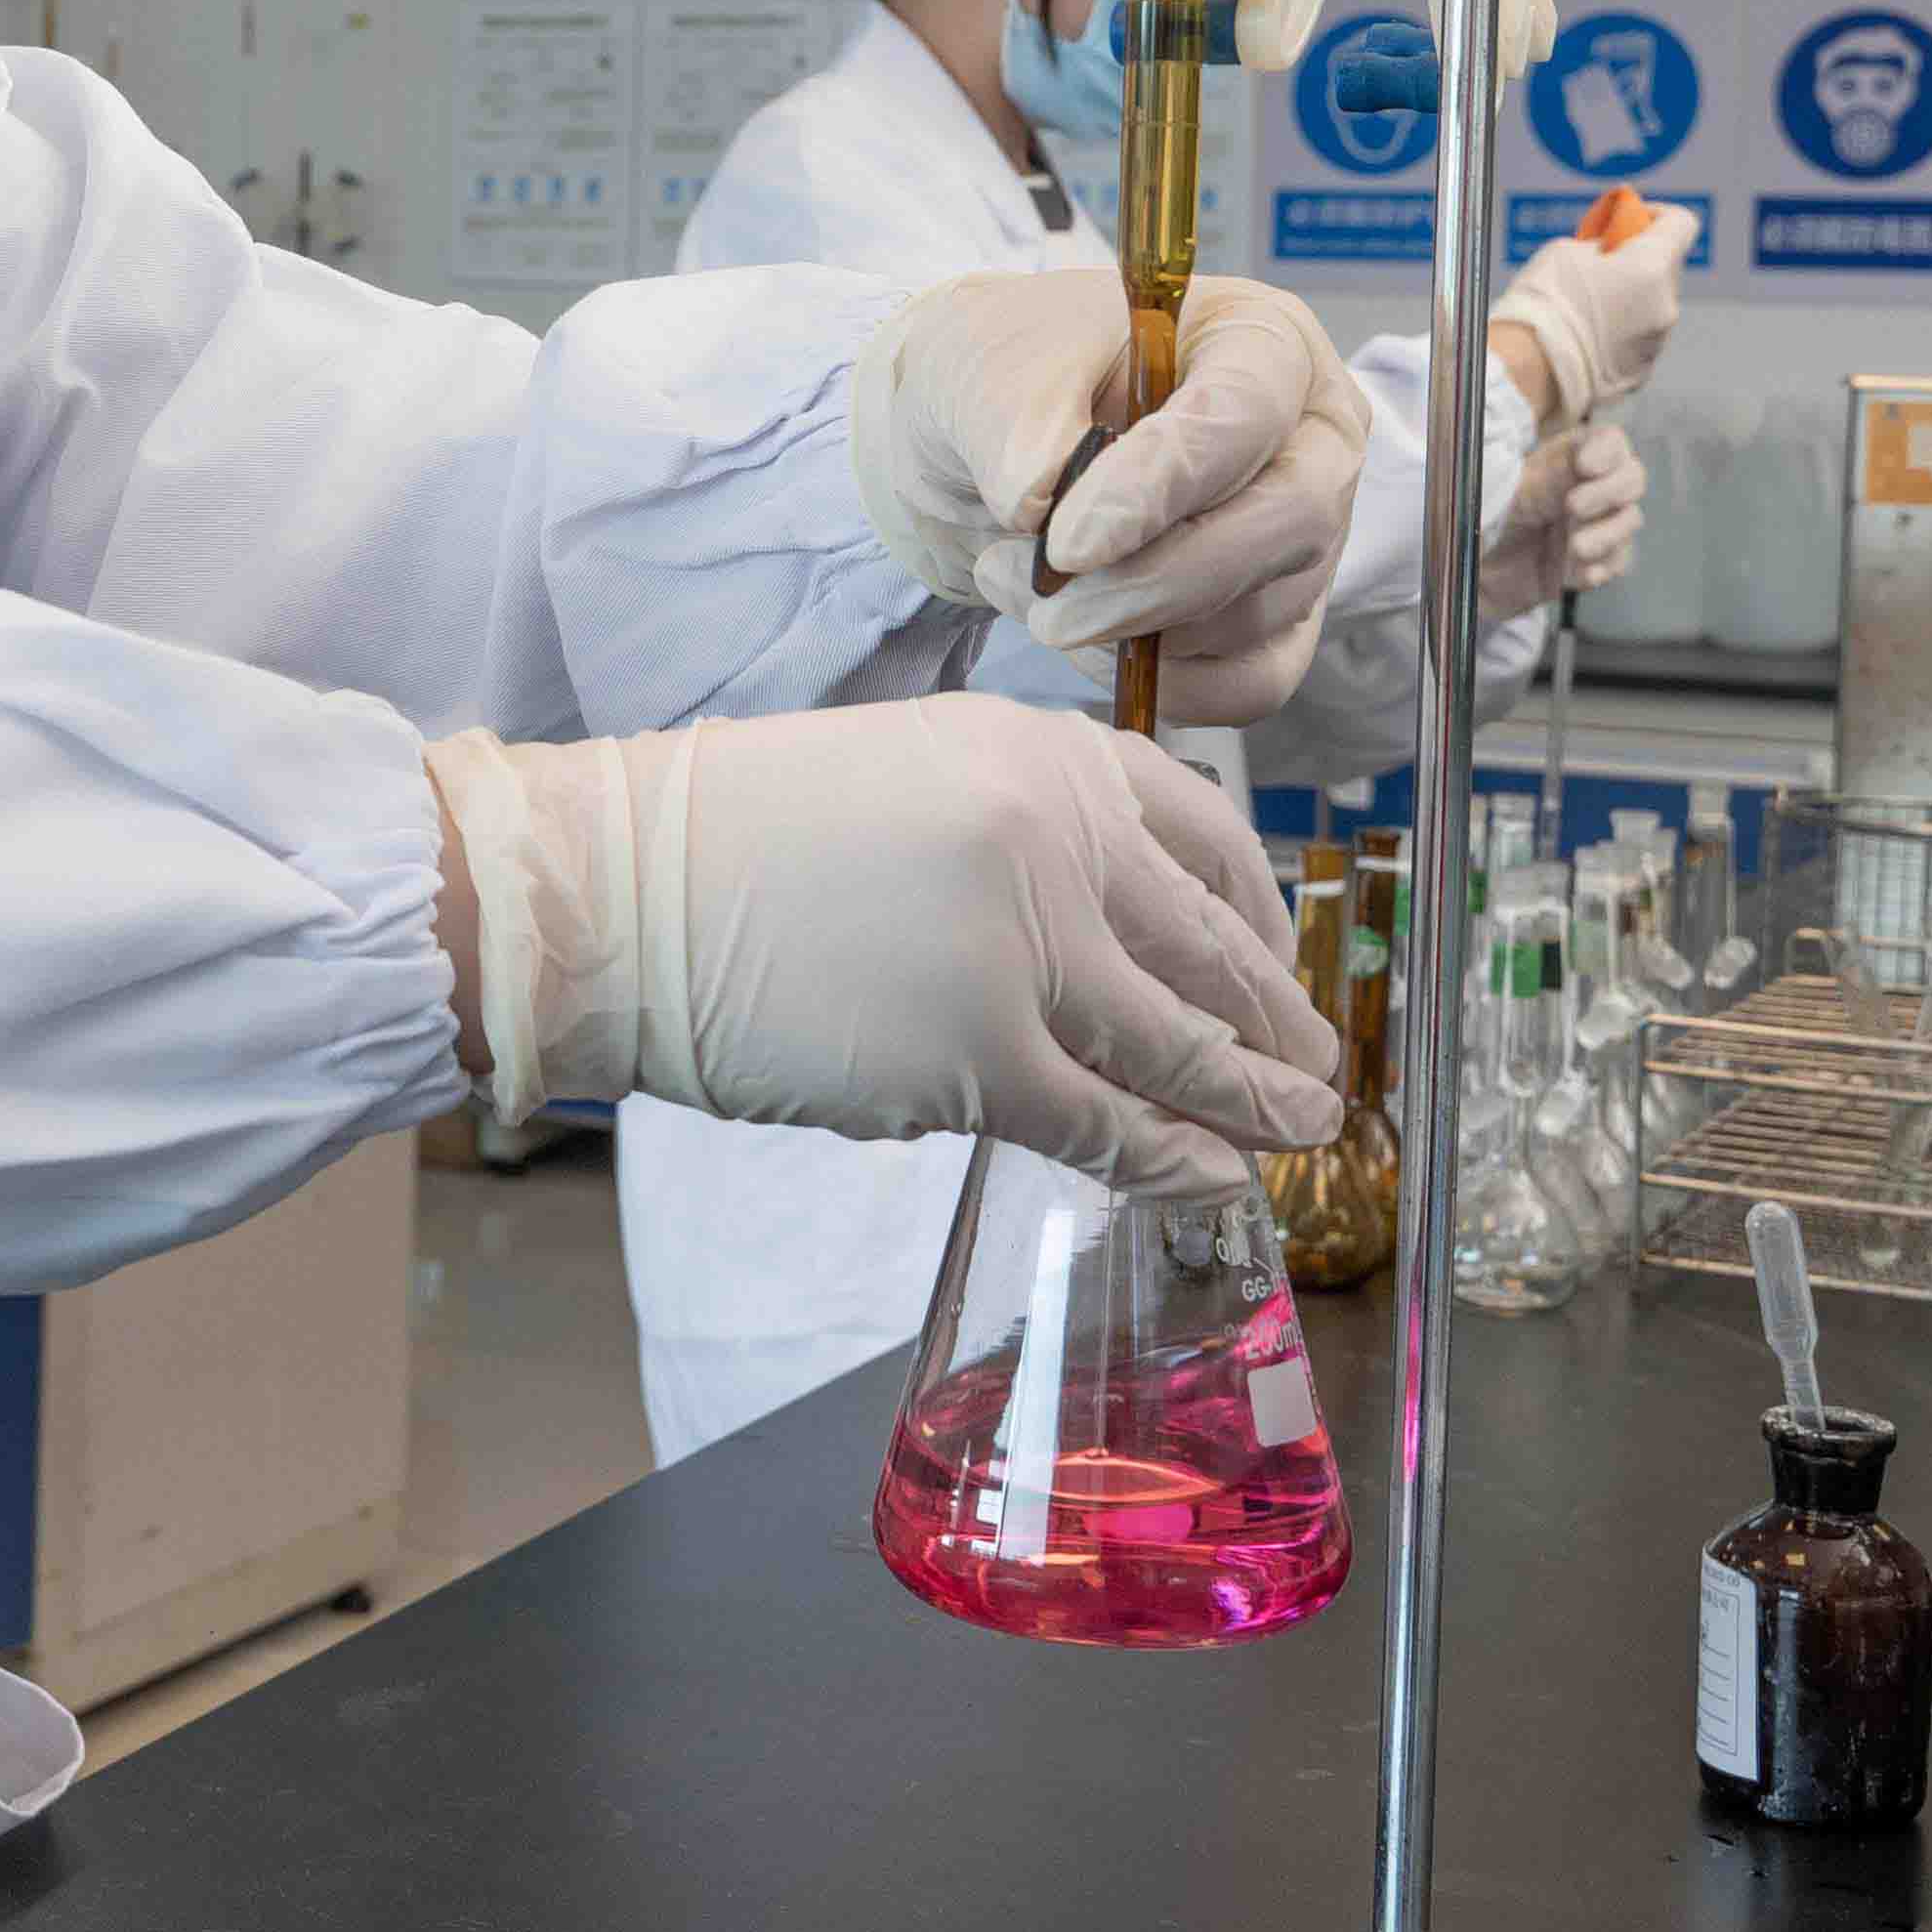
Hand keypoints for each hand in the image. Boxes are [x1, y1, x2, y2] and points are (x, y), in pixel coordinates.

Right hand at [421, 701, 1339, 1196]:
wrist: (616, 894)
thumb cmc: (733, 845)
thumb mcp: (908, 778)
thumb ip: (1019, 834)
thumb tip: (1107, 933)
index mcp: (1041, 753)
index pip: (1203, 831)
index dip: (1258, 909)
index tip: (1278, 952)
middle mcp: (1057, 835)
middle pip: (1210, 944)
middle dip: (1276, 1017)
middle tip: (1315, 1063)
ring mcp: (1028, 948)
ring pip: (1182, 1042)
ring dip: (1253, 1098)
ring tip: (1296, 1128)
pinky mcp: (984, 1056)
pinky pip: (1112, 1121)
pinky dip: (1173, 1159)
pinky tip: (1210, 1178)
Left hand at [851, 267, 1371, 721]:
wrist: (974, 446)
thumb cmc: (1003, 377)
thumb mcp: (985, 362)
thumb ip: (1017, 417)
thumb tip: (1038, 496)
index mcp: (1259, 342)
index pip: (1246, 411)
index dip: (1164, 482)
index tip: (1069, 541)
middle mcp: (1305, 438)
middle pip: (1288, 520)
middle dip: (1160, 579)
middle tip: (1050, 604)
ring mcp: (1300, 537)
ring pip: (1259, 611)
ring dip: (1130, 628)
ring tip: (1018, 582)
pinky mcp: (1273, 620)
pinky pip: (1249, 681)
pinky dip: (1160, 681)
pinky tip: (1082, 641)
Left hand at [1481, 416, 1644, 619]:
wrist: (1472, 568)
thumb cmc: (1486, 515)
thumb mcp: (1509, 488)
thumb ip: (1545, 477)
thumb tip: (1579, 463)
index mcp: (1571, 456)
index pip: (1611, 441)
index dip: (1606, 452)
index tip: (1584, 466)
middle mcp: (1591, 486)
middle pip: (1633, 477)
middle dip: (1610, 492)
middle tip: (1572, 507)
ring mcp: (1597, 524)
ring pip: (1630, 520)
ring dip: (1606, 535)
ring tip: (1574, 547)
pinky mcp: (1595, 560)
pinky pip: (1617, 564)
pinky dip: (1599, 568)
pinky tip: (1575, 574)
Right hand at [1492, 199, 1690, 423]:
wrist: (1531, 368)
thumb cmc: (1544, 302)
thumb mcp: (1567, 251)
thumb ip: (1601, 246)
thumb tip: (1608, 251)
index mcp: (1651, 266)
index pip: (1681, 223)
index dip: (1658, 215)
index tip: (1630, 222)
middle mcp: (1666, 304)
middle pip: (1665, 268)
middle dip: (1638, 262)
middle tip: (1599, 267)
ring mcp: (1657, 341)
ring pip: (1652, 307)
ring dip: (1630, 300)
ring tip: (1586, 309)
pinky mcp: (1643, 371)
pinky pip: (1639, 341)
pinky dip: (1620, 334)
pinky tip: (1586, 338)